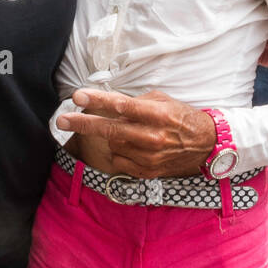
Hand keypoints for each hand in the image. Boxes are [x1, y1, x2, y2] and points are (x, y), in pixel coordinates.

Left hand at [57, 89, 216, 178]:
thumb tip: (110, 102)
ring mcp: (149, 157)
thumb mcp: (164, 101)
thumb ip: (137, 102)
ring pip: (113, 145)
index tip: (78, 96)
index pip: (122, 106)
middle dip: (83, 123)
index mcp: (158, 115)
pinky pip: (119, 161)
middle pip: (110, 129)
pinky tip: (130, 146)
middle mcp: (153, 137)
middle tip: (62, 119)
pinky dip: (119, 152)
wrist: (206, 146)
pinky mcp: (147, 172)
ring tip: (128, 131)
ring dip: (111, 136)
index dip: (98, 100)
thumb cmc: (182, 118)